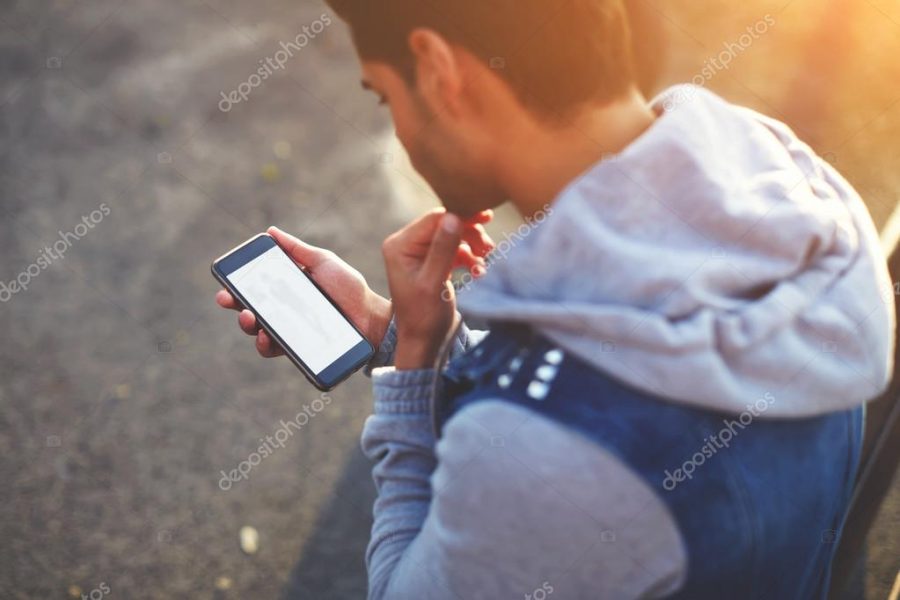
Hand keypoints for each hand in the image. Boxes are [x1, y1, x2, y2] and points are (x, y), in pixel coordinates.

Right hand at [215, 226, 393, 357]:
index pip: (255, 288)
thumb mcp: (323, 262)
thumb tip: (271, 232)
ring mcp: (289, 330)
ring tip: (251, 319)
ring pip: (258, 331)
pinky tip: (266, 337)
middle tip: (229, 300)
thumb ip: (298, 249)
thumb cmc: (349, 288)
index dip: (236, 286)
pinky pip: (275, 350)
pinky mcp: (298, 348)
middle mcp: (284, 311)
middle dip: (234, 305)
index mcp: (286, 289)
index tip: (225, 284)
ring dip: (247, 325)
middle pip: (250, 309)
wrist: (370, 316)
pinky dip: (265, 345)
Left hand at [382, 209, 494, 369]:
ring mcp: (420, 253)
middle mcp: (407, 245)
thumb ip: (442, 249)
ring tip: (485, 259)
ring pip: (453, 236)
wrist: (424, 341)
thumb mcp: (433, 282)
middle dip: (469, 233)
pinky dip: (469, 257)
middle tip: (488, 246)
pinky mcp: (432, 262)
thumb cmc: (423, 316)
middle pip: (444, 224)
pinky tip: (478, 271)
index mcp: (400, 245)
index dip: (460, 215)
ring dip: (472, 245)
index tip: (486, 217)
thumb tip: (454, 217)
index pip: (433, 219)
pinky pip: (455, 250)